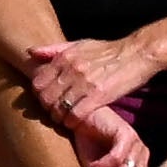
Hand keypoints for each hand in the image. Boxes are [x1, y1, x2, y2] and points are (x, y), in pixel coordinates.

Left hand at [9, 32, 126, 131]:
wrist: (136, 53)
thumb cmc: (107, 51)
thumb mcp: (80, 44)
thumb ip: (54, 49)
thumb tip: (30, 52)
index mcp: (65, 56)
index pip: (38, 83)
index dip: (39, 96)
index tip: (46, 100)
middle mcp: (72, 68)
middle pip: (46, 98)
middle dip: (47, 109)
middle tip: (54, 113)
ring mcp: (85, 82)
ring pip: (59, 109)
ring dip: (59, 118)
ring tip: (64, 119)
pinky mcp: (99, 95)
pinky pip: (75, 115)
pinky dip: (72, 122)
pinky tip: (76, 122)